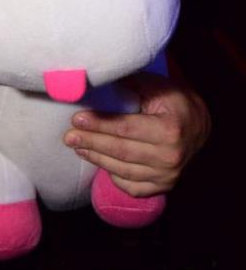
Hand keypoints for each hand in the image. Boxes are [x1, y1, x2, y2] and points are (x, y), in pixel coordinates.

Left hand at [63, 73, 210, 196]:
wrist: (200, 127)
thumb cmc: (175, 102)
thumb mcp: (157, 87)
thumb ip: (129, 86)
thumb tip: (94, 82)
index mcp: (169, 129)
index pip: (126, 128)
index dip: (99, 124)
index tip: (77, 119)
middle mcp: (170, 156)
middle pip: (121, 151)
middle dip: (91, 142)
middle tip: (69, 136)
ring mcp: (167, 175)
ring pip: (123, 170)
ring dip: (97, 158)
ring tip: (78, 146)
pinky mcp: (163, 186)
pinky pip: (132, 187)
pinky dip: (113, 177)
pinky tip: (99, 162)